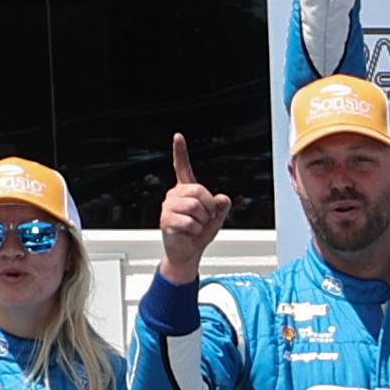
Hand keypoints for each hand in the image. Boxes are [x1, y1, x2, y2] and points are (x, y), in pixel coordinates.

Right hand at [155, 133, 228, 279]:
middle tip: (204, 219)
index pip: (182, 167)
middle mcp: (175, 195)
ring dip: (202, 221)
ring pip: (195, 207)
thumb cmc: (199, 234)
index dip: (180, 152)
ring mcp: (168, 206)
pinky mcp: (166, 220)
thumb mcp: (216, 218)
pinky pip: (189, 221)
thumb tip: (223, 198)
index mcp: (186, 190)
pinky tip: (188, 232)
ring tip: (195, 226)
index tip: (178, 137)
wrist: (187, 252)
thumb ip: (221, 206)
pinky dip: (195, 230)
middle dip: (209, 208)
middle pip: (199, 191)